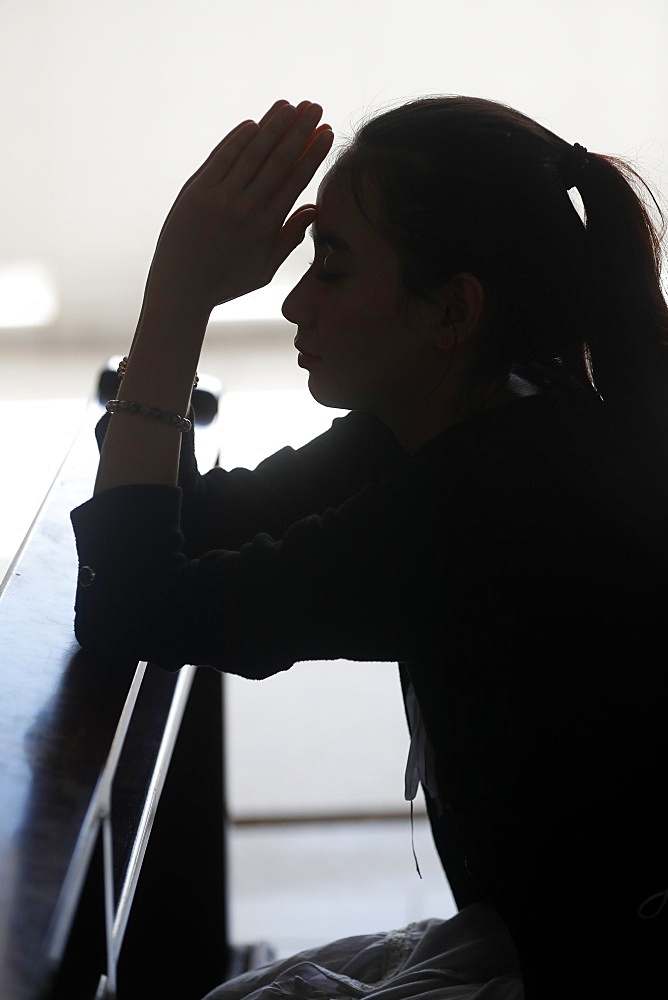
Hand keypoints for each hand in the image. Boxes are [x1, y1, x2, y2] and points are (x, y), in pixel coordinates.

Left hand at [145, 100, 333, 314]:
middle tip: (315, 107)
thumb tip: (313, 209)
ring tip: (289, 105)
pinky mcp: (196, 192)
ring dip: (272, 126)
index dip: (313, 153)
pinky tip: (253, 123)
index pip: (296, 180)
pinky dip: (237, 139)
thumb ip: (289, 238)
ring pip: (251, 154)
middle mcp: (245, 209)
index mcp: (267, 228)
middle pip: (278, 160)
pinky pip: (221, 158)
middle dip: (299, 131)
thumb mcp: (264, 270)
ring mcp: (219, 199)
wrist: (181, 290)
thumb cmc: (226, 283)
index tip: (327, 132)